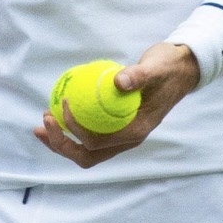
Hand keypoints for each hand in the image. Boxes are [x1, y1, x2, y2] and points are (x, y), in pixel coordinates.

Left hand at [33, 41, 199, 168]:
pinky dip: (70, 129)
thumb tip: (119, 81)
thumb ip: (139, 76)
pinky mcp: (116, 126)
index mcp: (136, 132)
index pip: (97, 143)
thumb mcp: (156, 68)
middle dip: (61, 144)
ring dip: (61, 140)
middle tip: (43, 121)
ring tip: (42, 122)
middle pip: (88, 155)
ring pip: (86, 150)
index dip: (74, 130)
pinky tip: (56, 111)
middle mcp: (127, 139)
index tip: (63, 105)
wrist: (181, 71)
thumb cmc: (168, 69)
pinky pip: (89, 134)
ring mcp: (121, 135)